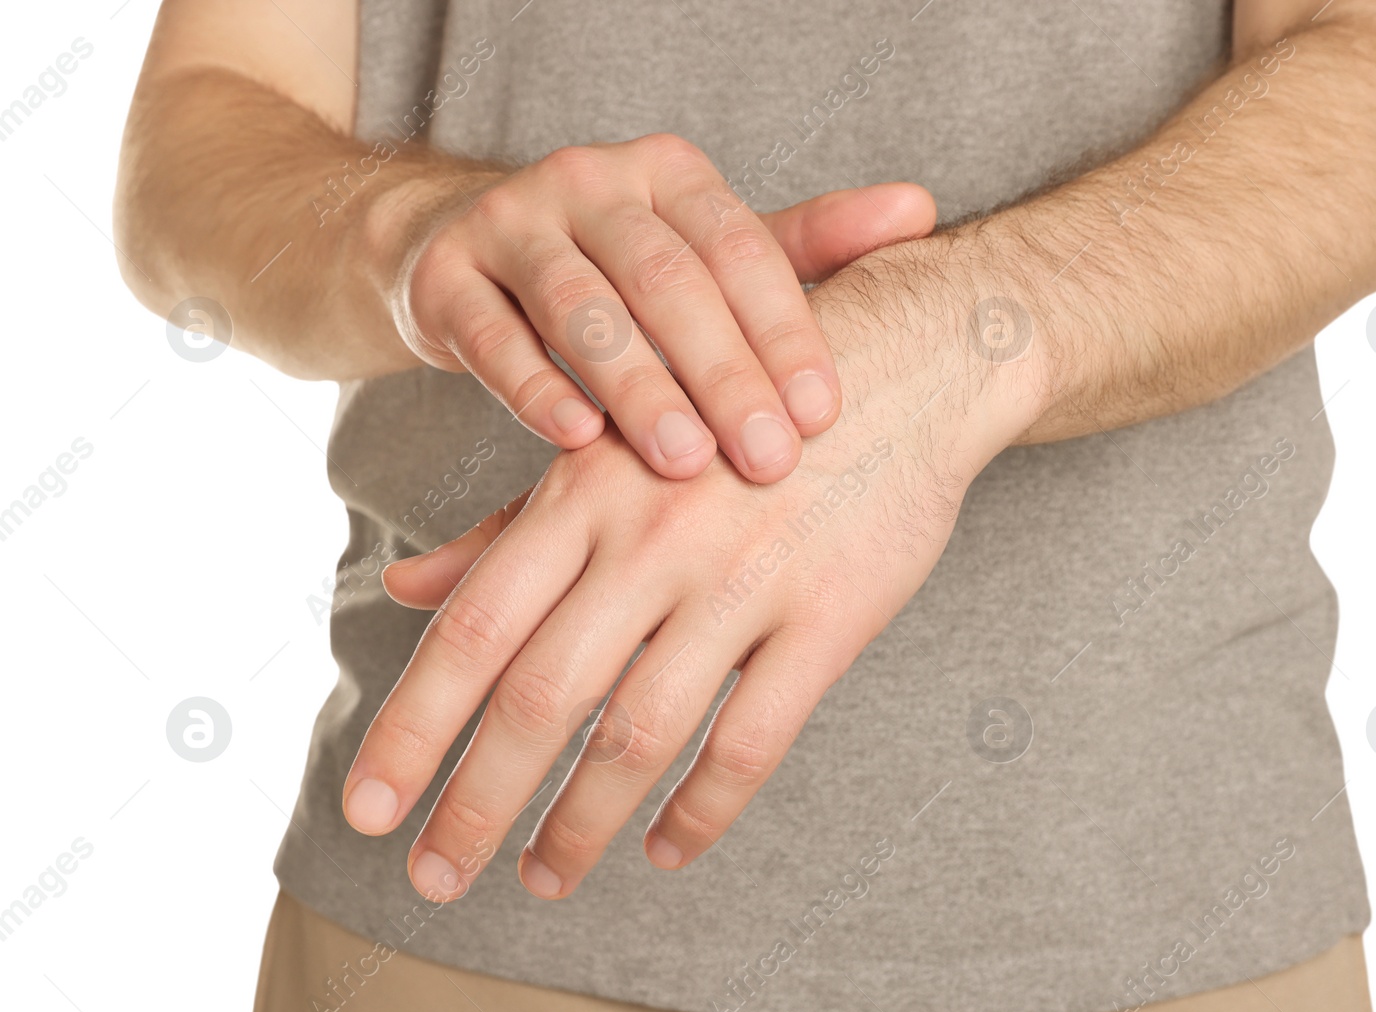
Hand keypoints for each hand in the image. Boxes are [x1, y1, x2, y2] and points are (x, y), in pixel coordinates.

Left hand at [340, 265, 1034, 901]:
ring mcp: (744, 579)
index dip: (409, 729)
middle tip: (434, 880)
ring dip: (579, 824)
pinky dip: (702, 812)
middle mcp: (652, 537)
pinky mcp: (828, 617)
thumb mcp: (613, 444)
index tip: (364, 812)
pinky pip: (753, 741)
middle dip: (475, 805)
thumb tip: (403, 588)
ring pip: (640, 733)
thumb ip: (508, 525)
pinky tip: (665, 849)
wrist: (904, 364)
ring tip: (541, 880)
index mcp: (584, 491)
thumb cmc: (733, 408)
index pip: (472, 630)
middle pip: (539, 697)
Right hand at [370, 133, 934, 481]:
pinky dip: (533, 386)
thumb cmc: (619, 275)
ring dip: (636, 386)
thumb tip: (921, 210)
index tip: (825, 414)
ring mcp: (510, 221)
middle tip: (768, 460)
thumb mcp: (711, 259)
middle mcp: (592, 182)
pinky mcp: (443, 273)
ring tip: (682, 462)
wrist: (463, 255)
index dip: (785, 331)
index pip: (740, 247)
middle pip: (666, 277)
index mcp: (670, 174)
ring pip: (579, 304)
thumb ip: (806, 248)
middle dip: (722, 373)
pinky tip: (577, 441)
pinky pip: (491, 333)